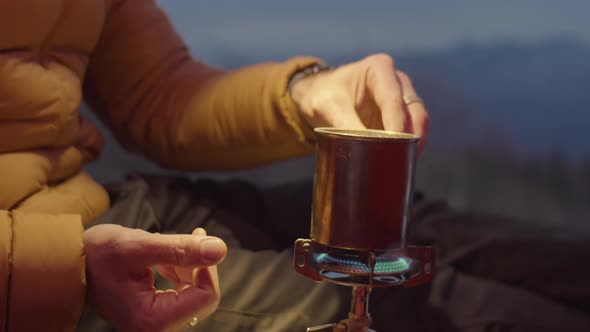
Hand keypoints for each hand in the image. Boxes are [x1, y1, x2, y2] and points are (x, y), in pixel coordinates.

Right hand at [84, 224, 226, 331]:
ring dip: (188, 266)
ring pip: (194, 293)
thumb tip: (220, 249)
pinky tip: (165, 257)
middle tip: (193, 235)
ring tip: (171, 245)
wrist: (70, 265)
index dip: (208, 267)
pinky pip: (182, 294)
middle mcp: (155, 329)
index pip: (206, 297)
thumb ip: (180, 249)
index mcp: (153, 321)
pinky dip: (180, 272)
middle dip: (198, 265)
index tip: (198, 238)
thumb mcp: (139, 246)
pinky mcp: (154, 314)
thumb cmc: (97, 255)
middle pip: (202, 297)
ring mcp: (155, 323)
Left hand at [291, 53, 428, 151]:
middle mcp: (396, 82)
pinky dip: (406, 148)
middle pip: (414, 111)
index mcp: (379, 69)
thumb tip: (368, 152)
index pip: (394, 99)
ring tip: (402, 165)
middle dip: (411, 137)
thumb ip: (348, 128)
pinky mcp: (399, 118)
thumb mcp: (329, 108)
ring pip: (417, 124)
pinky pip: (409, 134)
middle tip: (402, 160)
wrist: (317, 95)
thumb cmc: (322, 94)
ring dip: (412, 145)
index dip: (397, 124)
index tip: (395, 145)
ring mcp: (401, 100)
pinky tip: (398, 163)